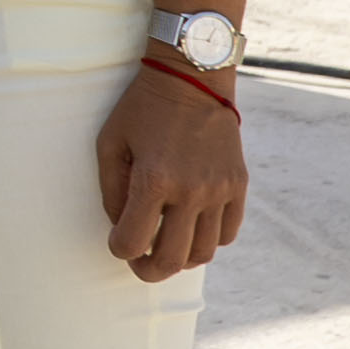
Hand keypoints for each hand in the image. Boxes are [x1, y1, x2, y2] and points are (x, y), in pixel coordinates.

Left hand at [96, 62, 247, 279]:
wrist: (192, 77)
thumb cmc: (143, 108)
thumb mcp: (111, 143)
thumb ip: (112, 190)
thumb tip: (120, 226)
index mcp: (154, 180)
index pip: (132, 242)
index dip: (119, 249)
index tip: (118, 242)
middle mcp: (191, 191)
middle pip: (172, 260)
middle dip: (149, 270)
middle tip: (140, 264)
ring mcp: (219, 190)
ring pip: (204, 253)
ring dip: (182, 258)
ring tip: (167, 246)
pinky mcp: (238, 185)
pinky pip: (227, 233)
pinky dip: (209, 240)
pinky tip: (193, 228)